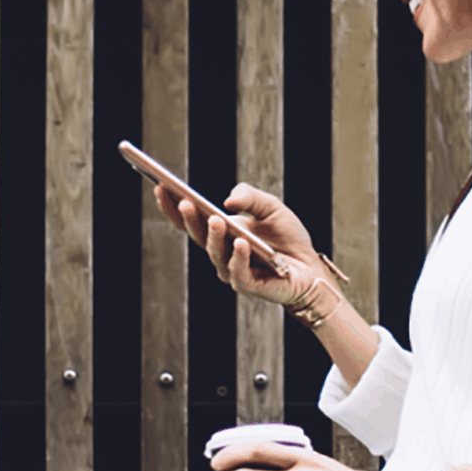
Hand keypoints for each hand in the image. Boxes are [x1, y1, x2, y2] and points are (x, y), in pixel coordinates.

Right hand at [154, 180, 328, 309]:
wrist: (310, 267)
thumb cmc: (287, 238)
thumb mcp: (271, 207)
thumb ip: (250, 197)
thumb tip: (229, 200)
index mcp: (220, 232)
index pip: (191, 219)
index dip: (173, 205)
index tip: (162, 185)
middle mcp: (221, 252)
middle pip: (198, 235)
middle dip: (189, 218)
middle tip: (184, 202)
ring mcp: (232, 269)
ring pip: (216, 254)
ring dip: (214, 237)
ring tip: (216, 220)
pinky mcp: (249, 285)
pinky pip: (238, 273)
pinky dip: (238, 258)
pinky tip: (241, 243)